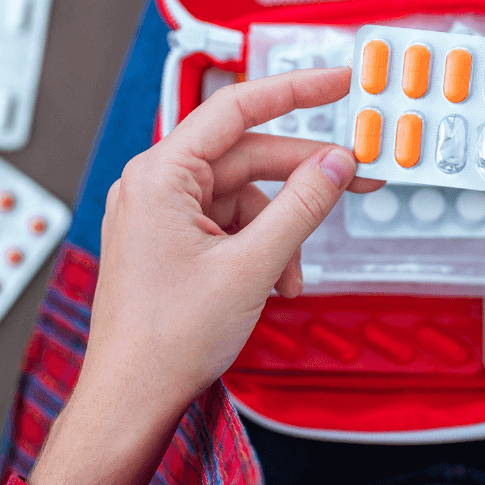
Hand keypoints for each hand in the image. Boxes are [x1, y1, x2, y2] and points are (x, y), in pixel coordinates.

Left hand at [30, 67, 378, 484]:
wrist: (130, 403)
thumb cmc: (165, 342)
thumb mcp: (252, 266)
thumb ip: (302, 205)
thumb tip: (336, 162)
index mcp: (160, 174)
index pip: (237, 107)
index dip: (296, 90)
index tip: (338, 81)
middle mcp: (156, 183)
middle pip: (247, 156)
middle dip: (301, 177)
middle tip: (354, 176)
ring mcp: (161, 211)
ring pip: (244, 193)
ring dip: (280, 229)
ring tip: (291, 274)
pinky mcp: (171, 236)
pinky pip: (230, 220)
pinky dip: (261, 244)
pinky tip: (274, 280)